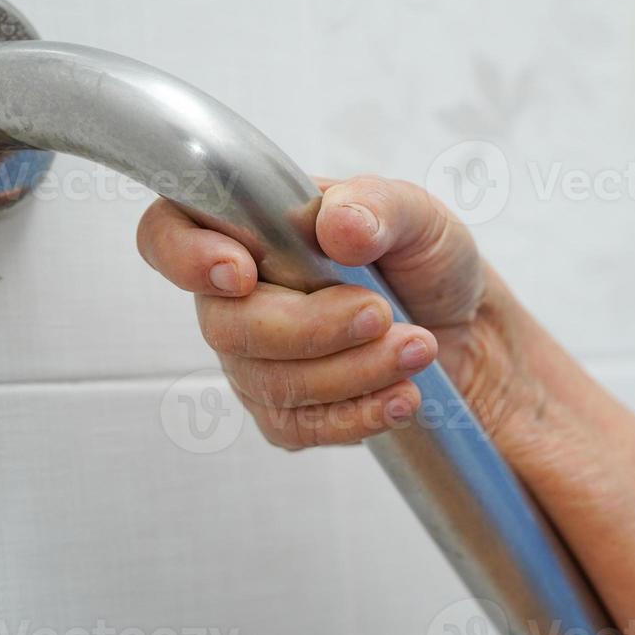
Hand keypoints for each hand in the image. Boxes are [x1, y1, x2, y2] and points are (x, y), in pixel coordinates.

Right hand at [137, 175, 538, 449]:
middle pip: (227, 325)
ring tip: (418, 347)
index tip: (241, 272)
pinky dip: (357, 414)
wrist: (464, 330)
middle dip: (312, 327)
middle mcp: (240, 296)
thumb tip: (338, 225)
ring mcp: (256, 360)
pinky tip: (402, 397)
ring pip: (269, 382)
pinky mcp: (287, 412)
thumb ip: (377, 207)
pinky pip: (297, 427)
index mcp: (252, 228)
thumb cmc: (423, 262)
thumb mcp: (418, 216)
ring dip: (352, 370)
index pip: (169, 233)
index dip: (184, 255)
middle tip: (381, 313)